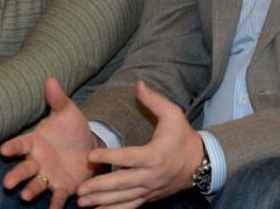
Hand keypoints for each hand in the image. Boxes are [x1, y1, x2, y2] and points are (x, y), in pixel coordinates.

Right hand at [1, 78, 99, 208]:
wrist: (89, 147)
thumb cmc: (72, 129)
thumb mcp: (68, 112)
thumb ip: (58, 99)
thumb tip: (51, 79)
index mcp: (36, 143)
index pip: (21, 144)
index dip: (13, 147)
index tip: (3, 150)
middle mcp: (38, 162)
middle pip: (24, 169)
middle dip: (16, 175)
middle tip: (7, 182)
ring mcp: (49, 176)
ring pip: (36, 185)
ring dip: (30, 190)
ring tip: (26, 196)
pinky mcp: (62, 188)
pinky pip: (57, 197)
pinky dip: (55, 204)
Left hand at [75, 80, 203, 207]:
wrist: (200, 163)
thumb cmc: (183, 137)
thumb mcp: (173, 114)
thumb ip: (154, 101)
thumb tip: (138, 84)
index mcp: (154, 155)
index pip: (128, 157)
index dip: (109, 156)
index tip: (90, 155)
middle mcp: (150, 175)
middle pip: (122, 183)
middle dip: (99, 186)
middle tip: (80, 189)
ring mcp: (149, 189)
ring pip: (123, 198)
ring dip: (102, 201)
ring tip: (83, 203)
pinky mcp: (148, 197)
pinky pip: (129, 207)